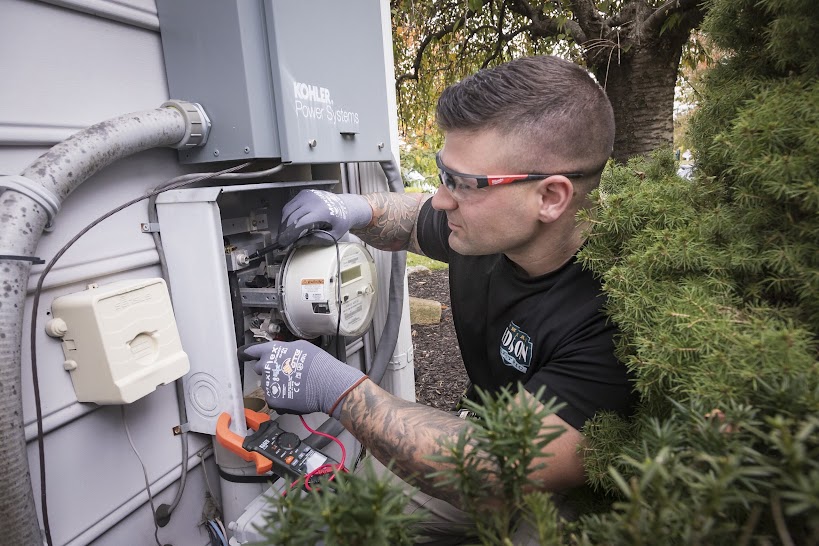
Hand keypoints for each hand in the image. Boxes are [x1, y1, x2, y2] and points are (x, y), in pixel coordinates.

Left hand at [244, 340, 366, 418]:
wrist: (328, 384)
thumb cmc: (319, 365)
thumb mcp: (301, 347)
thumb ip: (284, 349)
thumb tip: (279, 353)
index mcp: (271, 351)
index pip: (251, 351)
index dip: (247, 353)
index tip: (243, 354)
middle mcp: (266, 366)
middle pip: (260, 368)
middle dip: (270, 370)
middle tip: (285, 372)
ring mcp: (268, 384)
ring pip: (268, 384)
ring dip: (276, 384)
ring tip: (294, 384)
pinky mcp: (273, 400)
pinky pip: (273, 398)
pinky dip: (281, 397)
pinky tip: (294, 394)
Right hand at [278, 190, 371, 246]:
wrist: (346, 206)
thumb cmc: (340, 222)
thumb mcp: (333, 235)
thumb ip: (316, 239)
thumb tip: (296, 243)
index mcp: (321, 212)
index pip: (299, 224)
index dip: (289, 235)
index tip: (283, 244)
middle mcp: (312, 201)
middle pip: (291, 217)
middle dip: (284, 231)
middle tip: (281, 242)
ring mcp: (307, 195)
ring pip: (287, 210)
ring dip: (283, 223)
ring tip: (283, 235)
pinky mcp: (303, 193)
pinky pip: (290, 205)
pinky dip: (286, 215)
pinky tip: (288, 225)